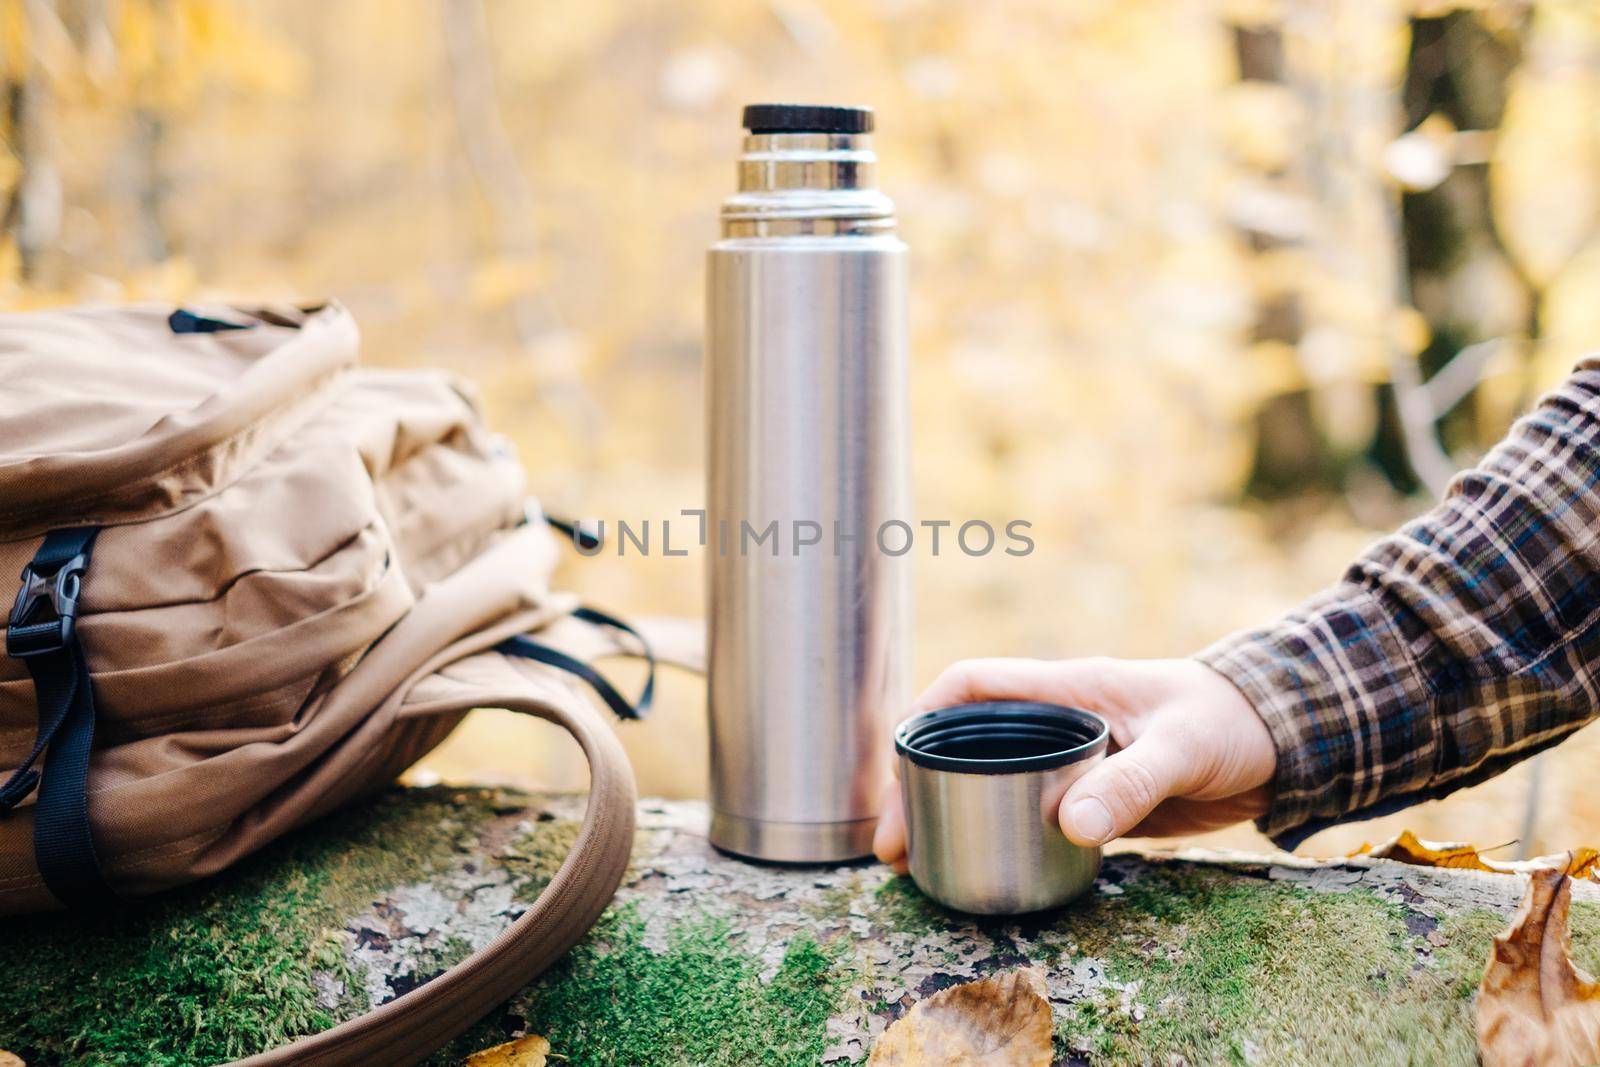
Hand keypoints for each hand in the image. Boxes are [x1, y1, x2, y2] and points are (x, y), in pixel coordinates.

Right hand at [873, 657, 1277, 872]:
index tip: (896, 760)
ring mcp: (1069, 763)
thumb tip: (1068, 826)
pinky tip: (975, 871)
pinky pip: (1025, 817)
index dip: (923, 713)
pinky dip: (991, 839)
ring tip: (913, 865)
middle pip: (962, 744)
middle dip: (915, 786)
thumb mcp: (1180, 748)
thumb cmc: (1229, 721)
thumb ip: (1129, 783)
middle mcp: (1055, 723)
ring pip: (985, 783)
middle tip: (894, 844)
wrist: (1281, 740)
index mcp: (1065, 690)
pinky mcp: (1090, 800)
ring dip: (945, 816)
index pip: (970, 685)